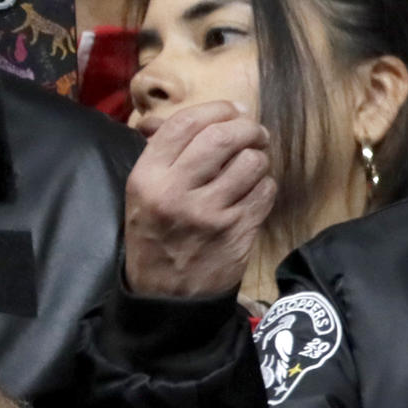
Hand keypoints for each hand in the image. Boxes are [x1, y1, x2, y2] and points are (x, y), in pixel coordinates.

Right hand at [124, 100, 274, 298]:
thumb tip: (171, 117)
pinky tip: (254, 192)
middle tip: (255, 133)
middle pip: (223, 138)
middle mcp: (177, 192)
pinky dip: (266, 186)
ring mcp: (211, 214)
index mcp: (148, 177)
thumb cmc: (155, 237)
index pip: (186, 124)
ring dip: (259, 158)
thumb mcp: (142, 194)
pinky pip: (266, 192)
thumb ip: (160, 154)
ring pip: (251, 163)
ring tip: (252, 166)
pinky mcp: (238, 232)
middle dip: (247, 128)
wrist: (166, 297)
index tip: (233, 110)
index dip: (217, 110)